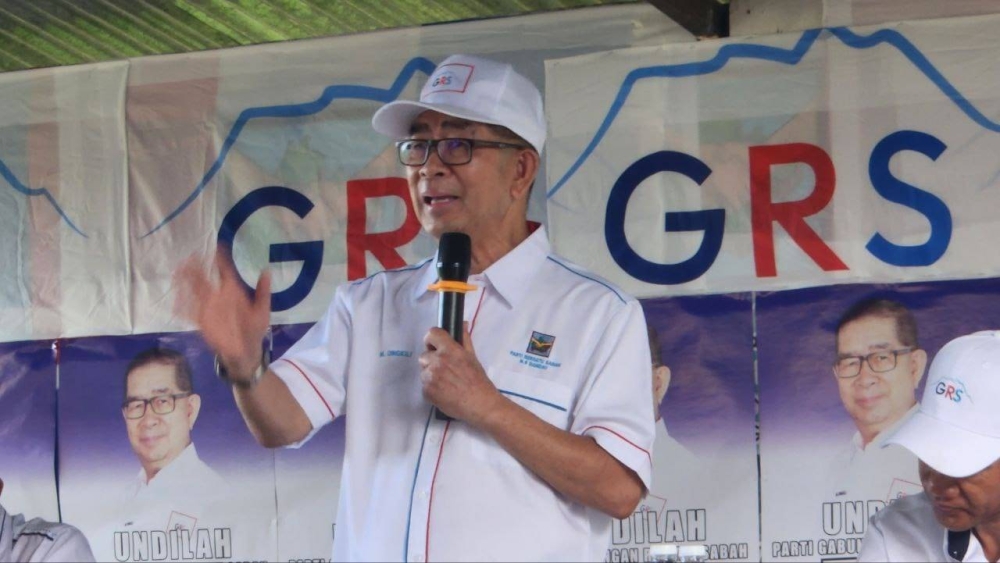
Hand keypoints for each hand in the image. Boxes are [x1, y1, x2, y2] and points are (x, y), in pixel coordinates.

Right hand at [174, 247, 270, 381]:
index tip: (217, 247)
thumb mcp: (262, 311)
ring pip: (195, 293)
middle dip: (197, 268)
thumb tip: (266, 270)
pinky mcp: (203, 322)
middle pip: (206, 279)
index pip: (225, 272)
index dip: (221, 260)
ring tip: (177, 272)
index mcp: (234, 292)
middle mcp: (219, 297)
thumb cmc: (254, 330)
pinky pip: (190, 313)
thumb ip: (263, 292)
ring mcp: (210, 309)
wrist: (246, 353)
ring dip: (185, 284)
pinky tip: (174, 301)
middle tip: (189, 256)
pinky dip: (182, 308)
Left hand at [419, 323, 501, 423]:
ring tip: (445, 382)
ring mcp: (430, 377)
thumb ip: (464, 339)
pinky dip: (431, 388)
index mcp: (450, 350)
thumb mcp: (472, 357)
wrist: (480, 404)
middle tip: (445, 369)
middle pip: (424, 355)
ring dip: (431, 374)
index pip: (431, 334)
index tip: (435, 346)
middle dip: (432, 360)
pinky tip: (443, 392)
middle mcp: (437, 362)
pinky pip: (424, 385)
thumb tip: (462, 324)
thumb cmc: (479, 381)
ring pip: (423, 371)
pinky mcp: (426, 391)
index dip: (432, 339)